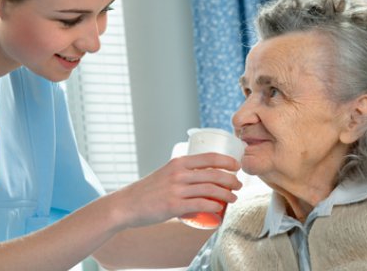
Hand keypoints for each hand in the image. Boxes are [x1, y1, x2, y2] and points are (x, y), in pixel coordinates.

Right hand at [110, 152, 241, 228]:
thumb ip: (182, 174)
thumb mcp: (165, 174)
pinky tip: (220, 209)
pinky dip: (214, 206)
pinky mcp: (173, 206)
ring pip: (211, 189)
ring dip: (227, 194)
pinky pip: (200, 205)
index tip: (237, 165)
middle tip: (239, 185)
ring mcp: (176, 190)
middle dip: (231, 179)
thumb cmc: (148, 191)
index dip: (227, 160)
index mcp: (178, 162)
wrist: (127, 205)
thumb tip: (202, 179)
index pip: (209, 157)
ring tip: (234, 197)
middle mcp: (178, 173)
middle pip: (214, 174)